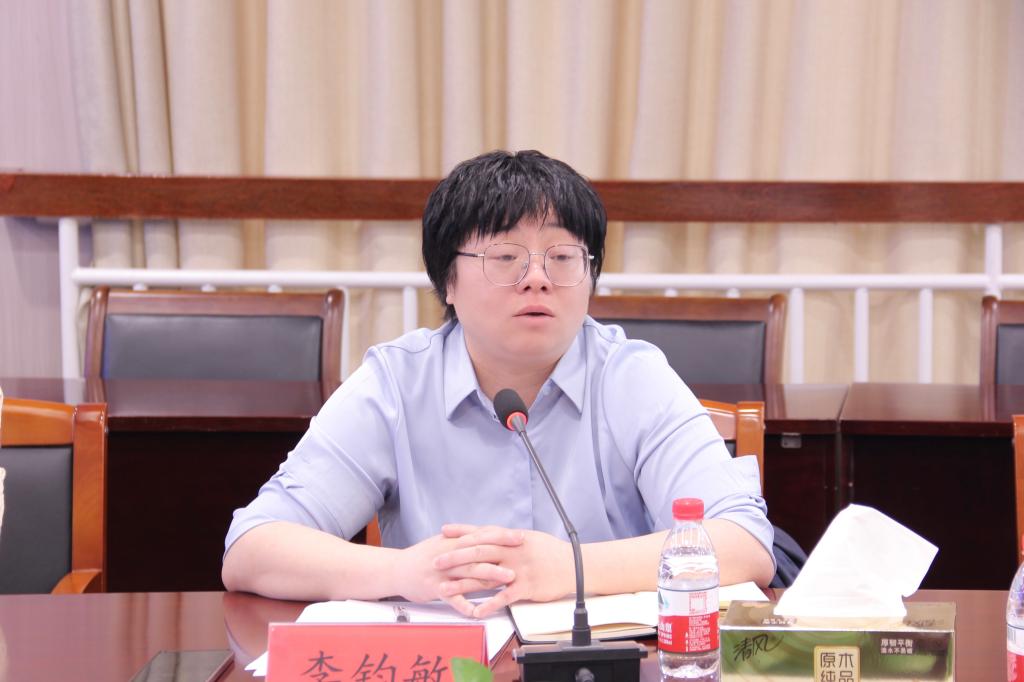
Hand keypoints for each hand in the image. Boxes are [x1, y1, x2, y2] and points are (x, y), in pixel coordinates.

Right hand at [394, 532, 519, 616]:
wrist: (396, 569)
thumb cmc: (423, 557)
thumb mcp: (443, 542)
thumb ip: (464, 539)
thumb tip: (488, 534)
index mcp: (453, 541)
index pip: (481, 535)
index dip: (501, 535)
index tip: (520, 536)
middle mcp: (449, 554)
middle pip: (478, 552)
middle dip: (501, 553)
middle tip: (521, 555)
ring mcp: (442, 572)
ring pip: (468, 573)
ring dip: (490, 575)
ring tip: (508, 579)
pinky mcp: (434, 589)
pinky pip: (451, 598)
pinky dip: (464, 605)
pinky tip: (477, 611)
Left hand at [435, 524, 574, 617]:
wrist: (576, 565)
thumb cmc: (552, 552)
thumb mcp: (530, 539)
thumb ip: (508, 538)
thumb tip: (491, 534)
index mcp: (512, 538)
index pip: (483, 532)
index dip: (462, 532)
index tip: (444, 532)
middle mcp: (513, 551)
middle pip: (478, 552)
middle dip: (454, 557)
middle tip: (435, 562)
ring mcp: (519, 569)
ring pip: (486, 575)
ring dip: (463, 584)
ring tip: (444, 589)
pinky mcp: (527, 587)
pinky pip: (505, 597)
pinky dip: (489, 605)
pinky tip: (475, 611)